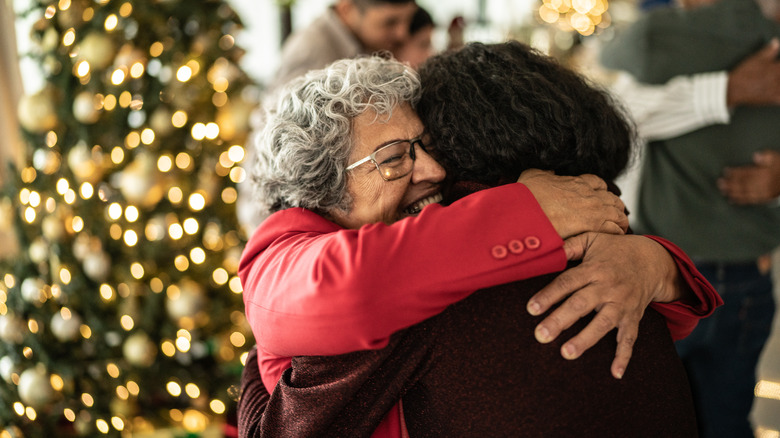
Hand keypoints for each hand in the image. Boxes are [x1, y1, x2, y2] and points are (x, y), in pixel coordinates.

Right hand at [518, 169, 627, 238]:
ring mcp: (594, 210)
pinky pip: (615, 229)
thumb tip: (550, 173)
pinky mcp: (594, 226)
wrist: (526, 213)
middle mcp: (589, 194)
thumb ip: (545, 174)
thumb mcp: (534, 175)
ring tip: (617, 228)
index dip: (600, 191)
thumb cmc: (527, 196)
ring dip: (618, 220)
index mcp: (577, 182)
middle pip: (612, 198)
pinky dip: (616, 233)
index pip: (598, 183)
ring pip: (618, 213)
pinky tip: (614, 237)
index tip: (598, 198)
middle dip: (613, 206)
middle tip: (612, 215)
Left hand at [526, 233, 682, 378]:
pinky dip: (624, 356)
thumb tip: (546, 249)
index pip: (567, 282)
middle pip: (581, 304)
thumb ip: (570, 245)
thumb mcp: (593, 239)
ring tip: (567, 353)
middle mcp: (608, 287)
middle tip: (541, 335)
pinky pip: (629, 338)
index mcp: (594, 269)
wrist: (652, 260)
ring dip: (585, 339)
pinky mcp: (633, 317)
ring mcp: (622, 304)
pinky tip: (615, 373)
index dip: (549, 295)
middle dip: (561, 320)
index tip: (531, 309)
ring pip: (603, 323)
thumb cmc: (614, 249)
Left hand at [718, 150, 779, 203]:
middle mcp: (763, 184)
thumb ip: (767, 156)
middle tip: (720, 183)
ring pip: (746, 193)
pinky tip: (732, 200)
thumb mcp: (777, 158)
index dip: (736, 172)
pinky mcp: (764, 198)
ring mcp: (763, 192)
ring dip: (733, 192)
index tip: (726, 171)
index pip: (747, 173)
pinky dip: (741, 200)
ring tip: (722, 191)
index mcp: (765, 174)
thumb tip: (756, 156)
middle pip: (744, 184)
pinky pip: (751, 200)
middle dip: (731, 184)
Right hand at [727, 38, 779, 105]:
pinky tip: (777, 94)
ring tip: (776, 82)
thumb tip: (776, 42)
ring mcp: (777, 89)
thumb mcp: (755, 59)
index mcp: (776, 68)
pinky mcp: (773, 99)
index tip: (778, 66)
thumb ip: (768, 50)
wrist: (733, 89)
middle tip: (777, 75)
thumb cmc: (744, 73)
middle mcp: (778, 78)